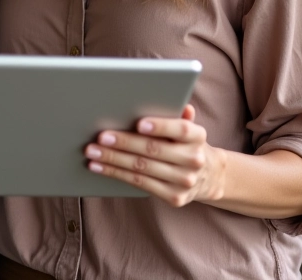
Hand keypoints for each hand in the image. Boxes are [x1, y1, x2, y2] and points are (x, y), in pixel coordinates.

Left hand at [84, 105, 225, 206]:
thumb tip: (179, 104)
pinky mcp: (174, 198)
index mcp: (197, 136)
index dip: (160, 126)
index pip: (181, 129)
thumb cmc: (185, 142)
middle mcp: (194, 159)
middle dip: (124, 143)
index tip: (139, 123)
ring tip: (92, 152)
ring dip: (113, 160)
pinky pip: (139, 183)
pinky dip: (116, 174)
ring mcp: (184, 181)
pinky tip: (99, 167)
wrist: (208, 176)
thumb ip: (177, 114)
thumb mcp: (187, 127)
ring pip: (142, 168)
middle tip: (100, 137)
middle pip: (153, 149)